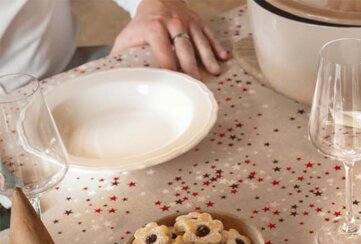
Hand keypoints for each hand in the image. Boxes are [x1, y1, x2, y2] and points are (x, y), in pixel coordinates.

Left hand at [112, 0, 227, 79]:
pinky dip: (217, 45)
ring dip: (208, 57)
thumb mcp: (129, 36)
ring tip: (214, 72)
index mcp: (154, 28)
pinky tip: (223, 57)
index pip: (163, 50)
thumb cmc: (143, 24)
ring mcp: (188, 22)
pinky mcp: (198, 21)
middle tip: (195, 83)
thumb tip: (116, 78)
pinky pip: (209, 34)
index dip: (168, 67)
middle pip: (184, 47)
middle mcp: (173, 23)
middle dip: (190, 65)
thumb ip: (123, 55)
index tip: (173, 82)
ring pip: (199, 41)